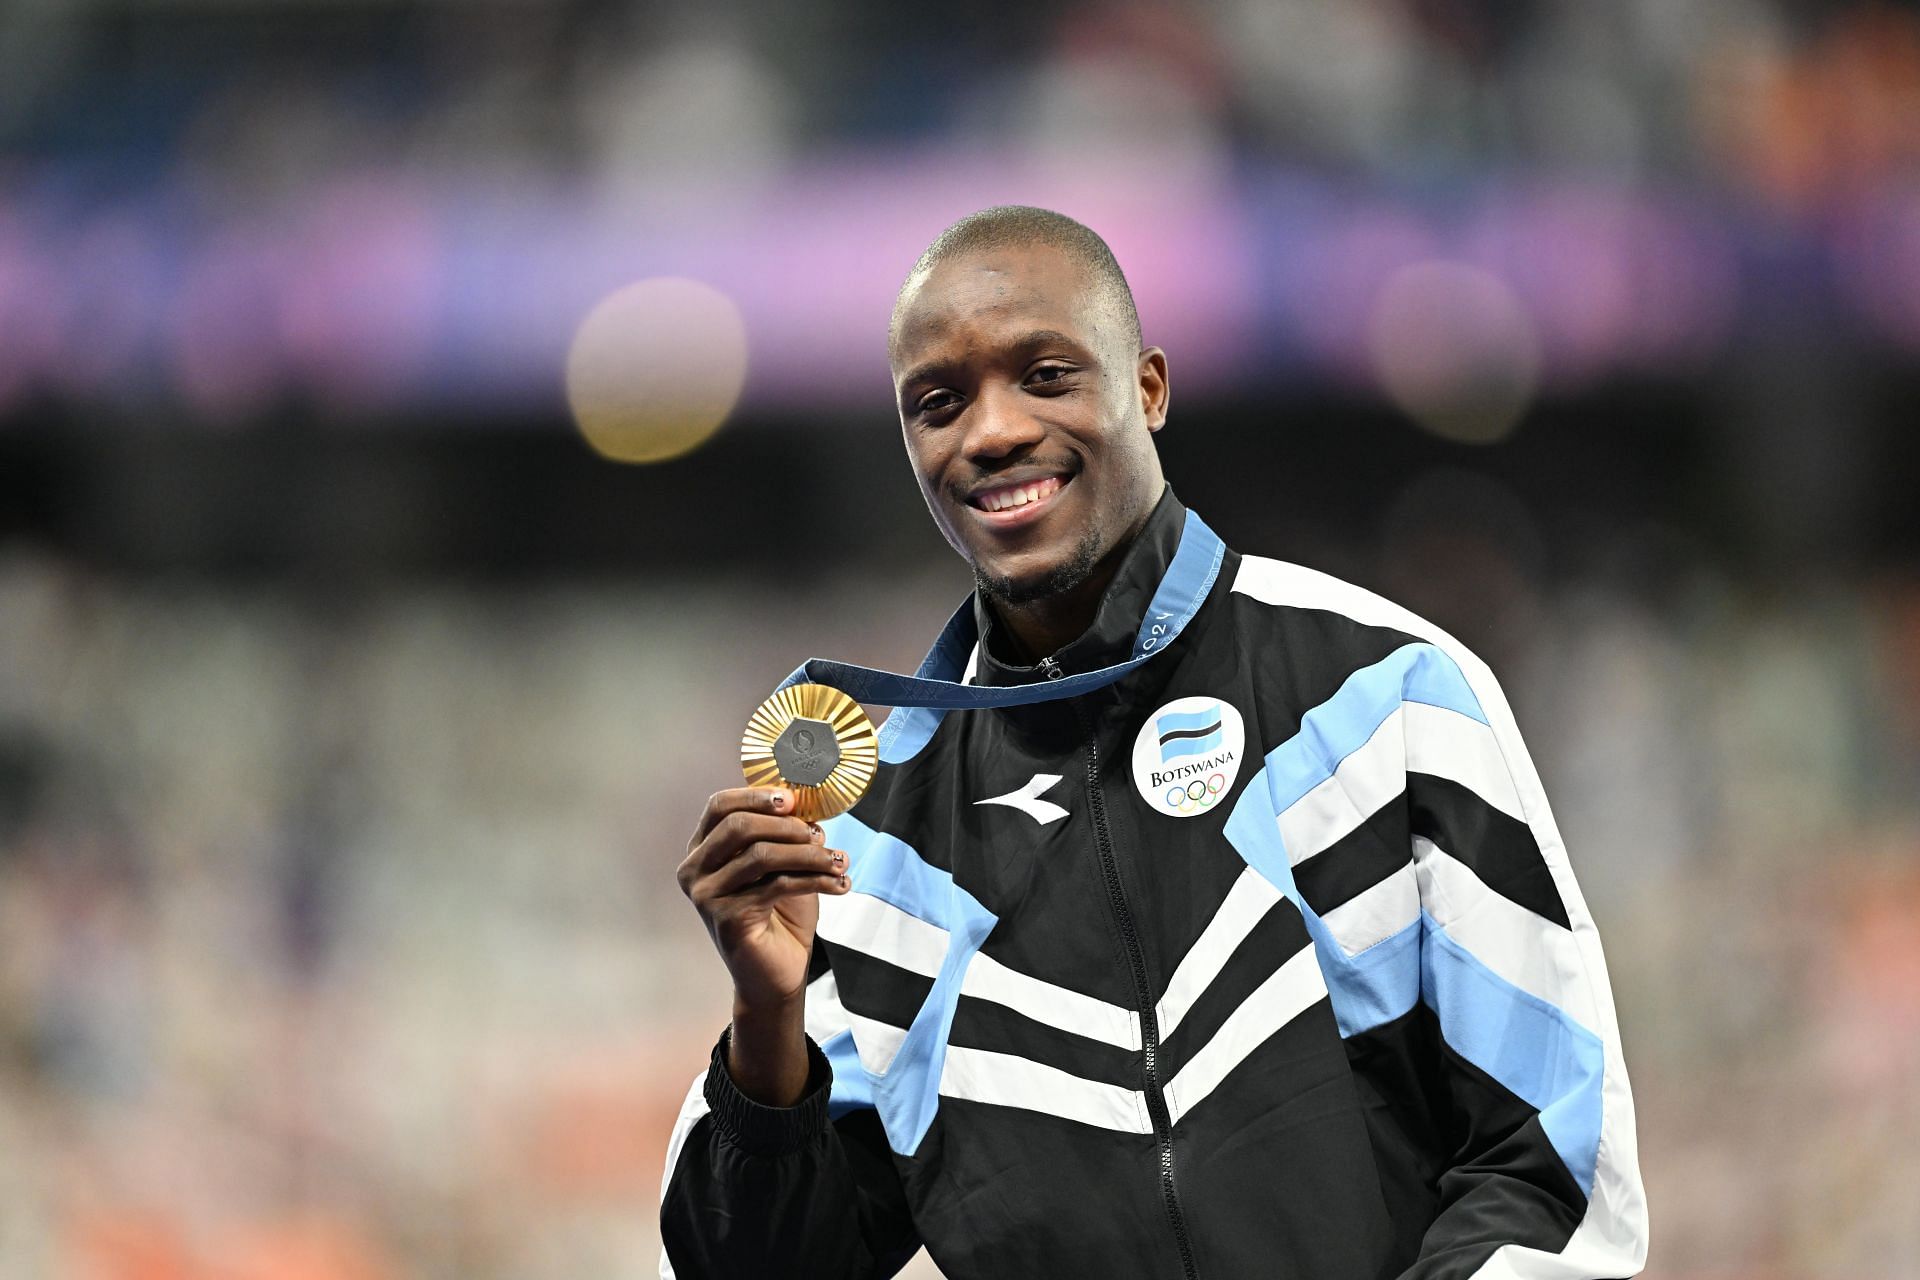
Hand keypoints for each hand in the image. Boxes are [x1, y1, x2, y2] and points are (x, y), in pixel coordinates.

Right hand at [678, 787, 850, 1101]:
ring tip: (840, 862)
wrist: (777, 974)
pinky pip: (776, 884)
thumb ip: (784, 834)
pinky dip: (815, 879)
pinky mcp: (726, 917)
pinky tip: (839, 884)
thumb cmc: (779, 916)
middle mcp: (695, 870)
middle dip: (788, 826)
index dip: (756, 796)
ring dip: (809, 854)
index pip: (720, 805)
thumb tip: (805, 804)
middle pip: (739, 826)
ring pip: (761, 854)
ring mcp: (706, 895)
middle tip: (822, 836)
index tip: (793, 800)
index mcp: (702, 850)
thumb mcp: (782, 865)